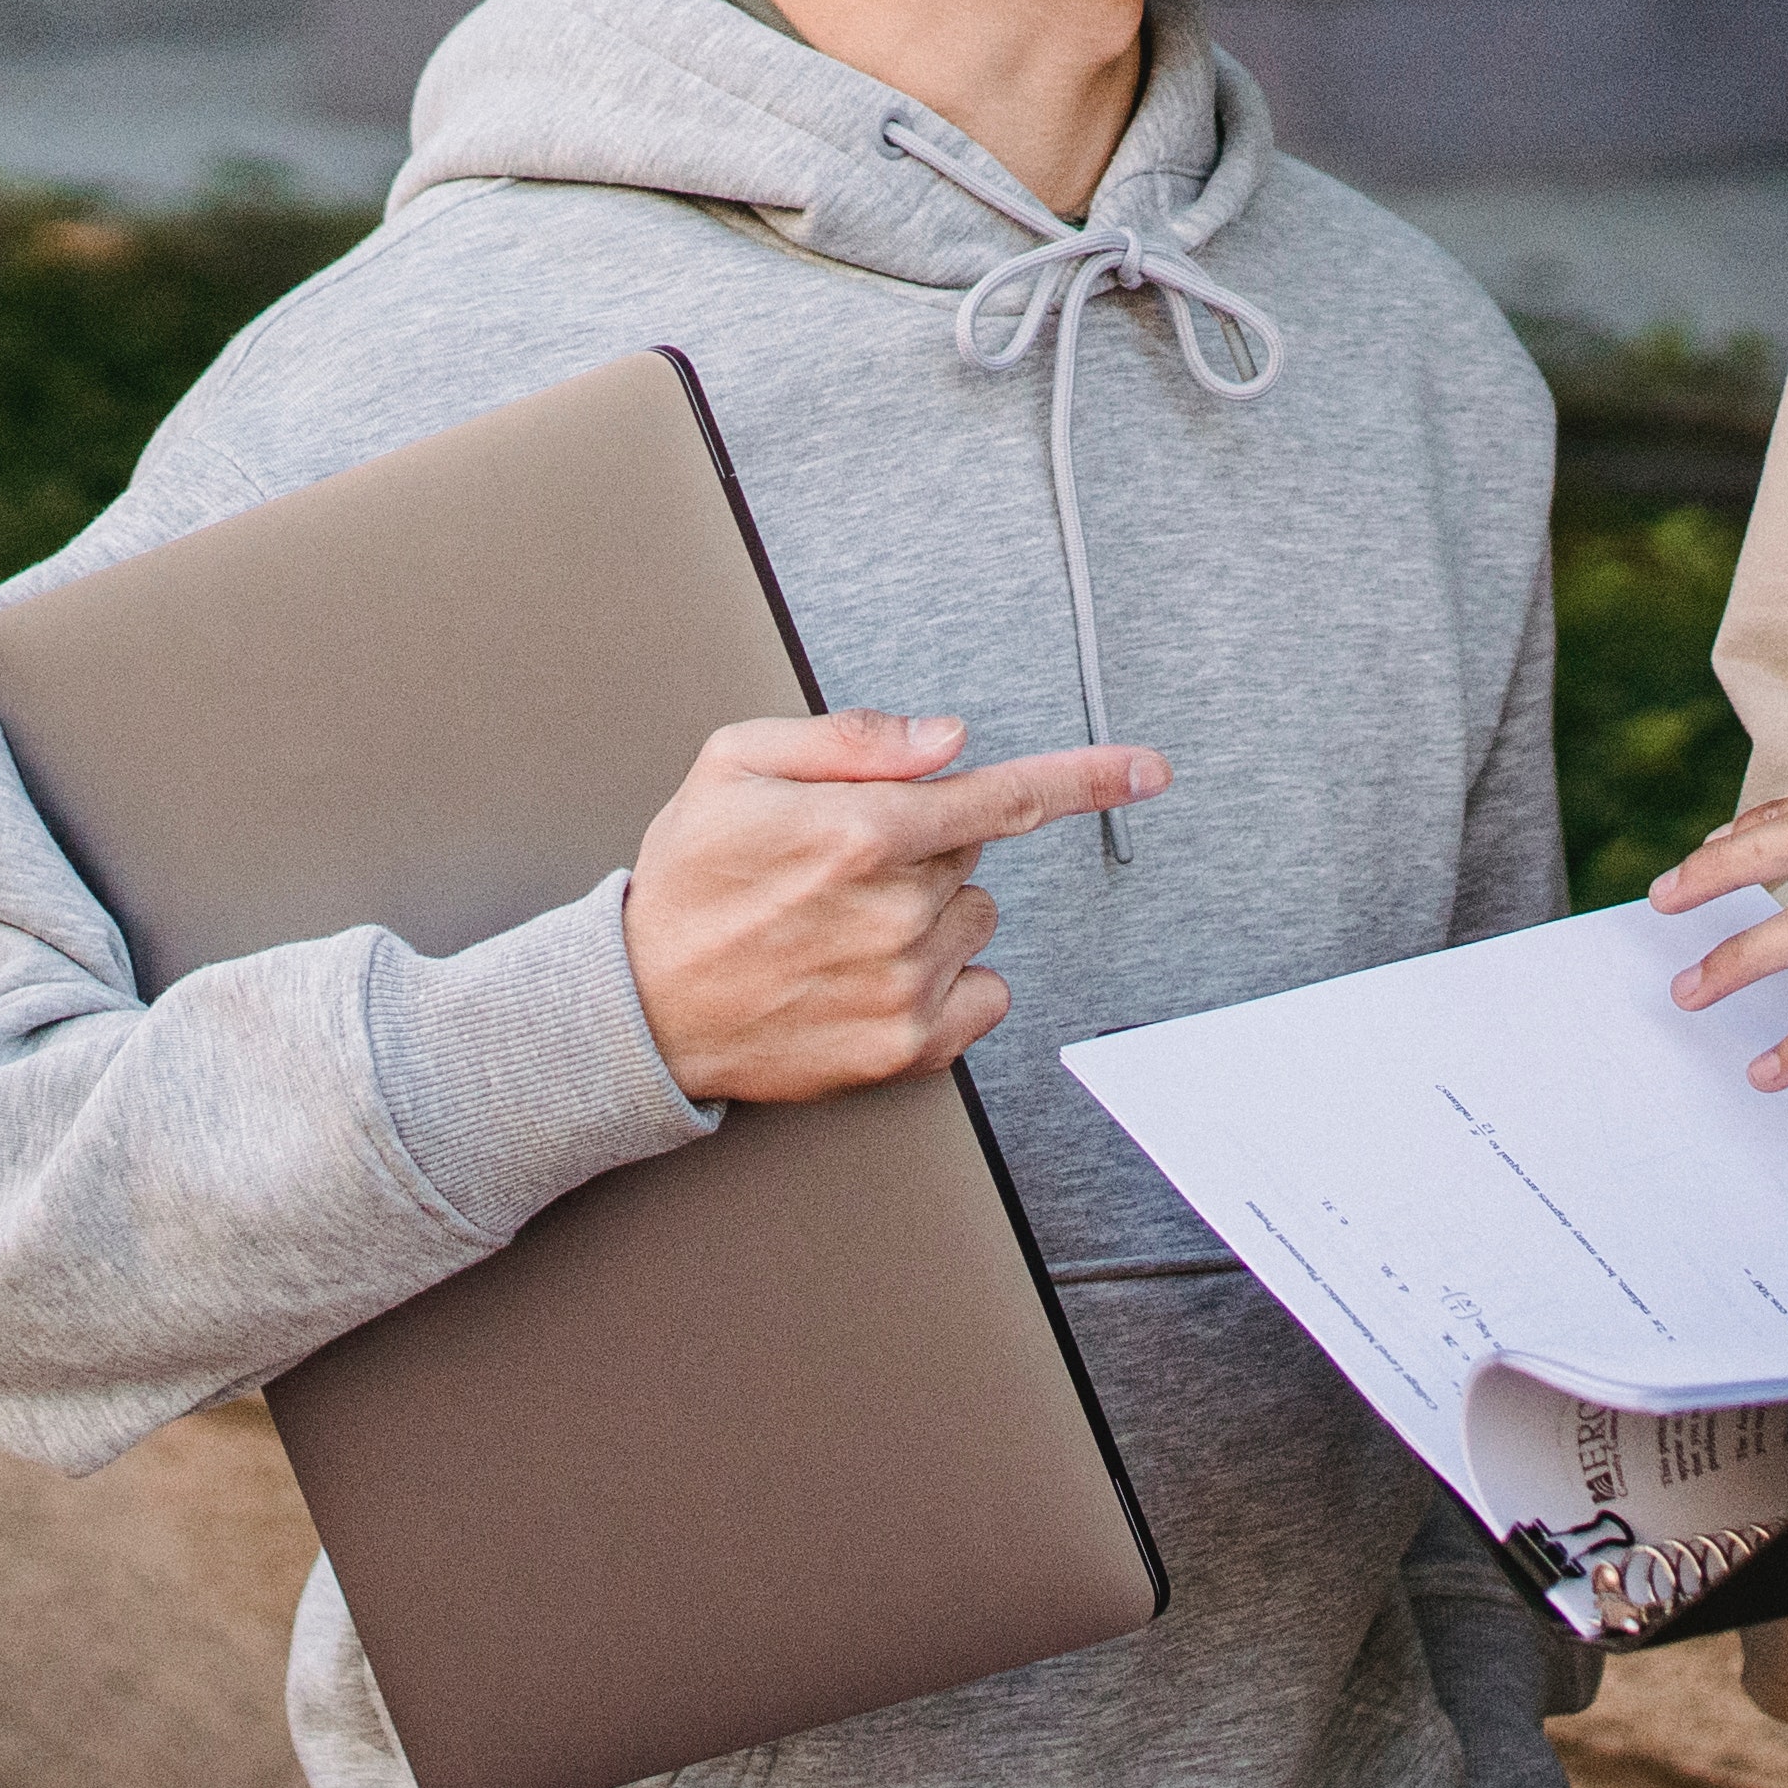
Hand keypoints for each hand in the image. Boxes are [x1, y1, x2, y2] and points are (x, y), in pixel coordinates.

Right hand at [620, 710, 1157, 1103]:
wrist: (640, 1008)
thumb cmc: (686, 881)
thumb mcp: (735, 763)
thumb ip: (853, 739)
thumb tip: (947, 740)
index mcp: (862, 830)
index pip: (1003, 796)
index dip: (1088, 779)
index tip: (1147, 768)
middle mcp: (895, 910)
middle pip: (972, 854)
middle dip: (922, 847)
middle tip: (836, 868)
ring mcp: (905, 985)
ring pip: (974, 921)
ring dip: (928, 915)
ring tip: (837, 928)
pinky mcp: (904, 1047)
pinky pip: (982, 994)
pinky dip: (949, 983)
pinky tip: (873, 977)